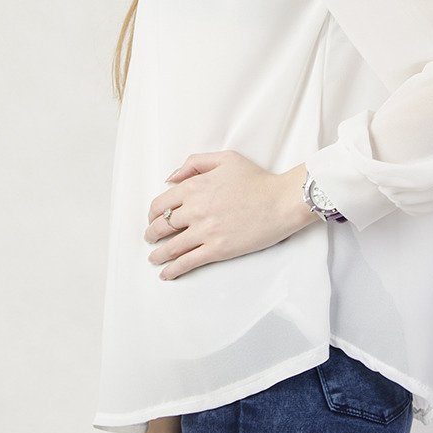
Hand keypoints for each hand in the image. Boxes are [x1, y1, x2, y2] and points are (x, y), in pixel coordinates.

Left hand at [144, 152, 314, 279]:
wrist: (281, 201)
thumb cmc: (257, 179)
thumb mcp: (225, 159)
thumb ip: (195, 163)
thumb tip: (171, 178)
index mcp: (195, 187)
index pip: (161, 203)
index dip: (153, 213)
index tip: (154, 218)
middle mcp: (195, 209)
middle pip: (161, 226)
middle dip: (152, 234)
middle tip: (151, 238)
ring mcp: (205, 231)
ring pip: (171, 247)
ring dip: (158, 254)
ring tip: (154, 258)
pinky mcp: (218, 249)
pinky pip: (188, 262)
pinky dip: (173, 270)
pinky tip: (167, 273)